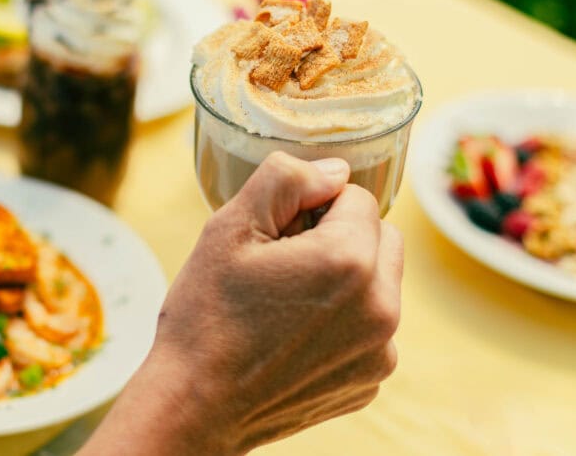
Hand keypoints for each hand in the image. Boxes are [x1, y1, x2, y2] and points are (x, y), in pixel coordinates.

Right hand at [79, 153, 402, 454]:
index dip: (313, 205)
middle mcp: (380, 306)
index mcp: (348, 260)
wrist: (195, 405)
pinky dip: (345, 321)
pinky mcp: (371, 379)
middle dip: (341, 235)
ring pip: (379, 281)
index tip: (278, 233)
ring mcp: (380, 349)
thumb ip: (286, 179)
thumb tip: (335, 170)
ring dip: (347, 277)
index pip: (357, 196)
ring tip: (289, 300)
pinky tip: (296, 334)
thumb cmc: (206, 317)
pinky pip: (371, 327)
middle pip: (380, 236)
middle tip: (285, 260)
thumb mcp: (229, 228)